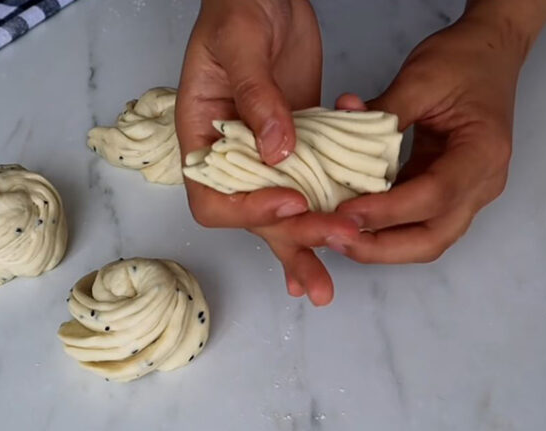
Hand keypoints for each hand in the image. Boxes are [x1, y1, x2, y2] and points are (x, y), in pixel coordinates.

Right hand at [178, 0, 356, 304]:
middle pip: (253, 217)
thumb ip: (255, 96)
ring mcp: (266, 152)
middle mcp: (232, 155)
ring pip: (283, 212)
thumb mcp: (238, 43)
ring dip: (307, 246)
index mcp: (201, 137)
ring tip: (325, 287)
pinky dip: (327, 211)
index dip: (248, 210)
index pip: (213, 197)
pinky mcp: (299, 143)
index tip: (290, 201)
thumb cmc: (236, 7)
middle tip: (328, 260)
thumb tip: (278, 152)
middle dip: (291, 242)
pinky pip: (311, 184)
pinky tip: (344, 238)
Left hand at [333, 16, 529, 262]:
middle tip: (335, 239)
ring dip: (381, 245)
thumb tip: (339, 122)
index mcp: (482, 153)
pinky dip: (385, 226)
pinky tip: (351, 220)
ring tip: (337, 236)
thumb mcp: (421, 77)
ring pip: (426, 239)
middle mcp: (482, 183)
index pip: (433, 195)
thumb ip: (382, 109)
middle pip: (433, 239)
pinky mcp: (449, 191)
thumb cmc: (464, 59)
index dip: (386, 210)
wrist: (491, 50)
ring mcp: (468, 192)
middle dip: (382, 248)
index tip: (343, 212)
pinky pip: (417, 221)